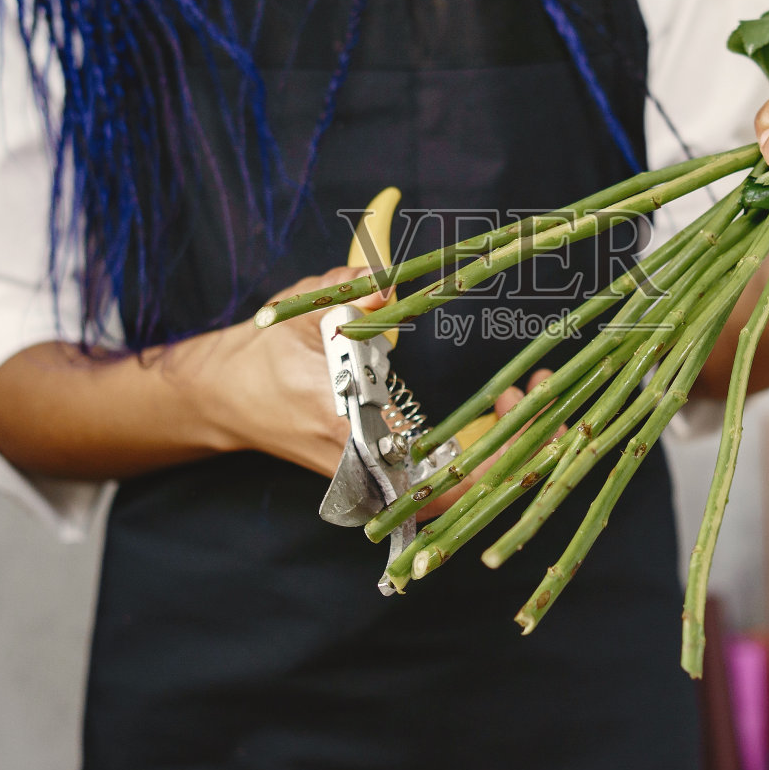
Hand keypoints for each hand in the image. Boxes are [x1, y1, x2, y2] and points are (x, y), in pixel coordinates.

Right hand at [195, 273, 553, 518]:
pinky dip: (479, 453)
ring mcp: (373, 484)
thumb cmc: (267, 357)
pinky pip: (442, 485)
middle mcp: (365, 472)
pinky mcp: (378, 481)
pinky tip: (501, 409)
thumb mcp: (308, 310)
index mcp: (349, 435)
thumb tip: (391, 276)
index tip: (521, 398)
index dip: (496, 445)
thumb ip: (351, 290)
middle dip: (515, 447)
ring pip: (457, 494)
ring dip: (502, 450)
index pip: (439, 474)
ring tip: (525, 395)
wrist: (228, 398)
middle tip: (540, 388)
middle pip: (463, 492)